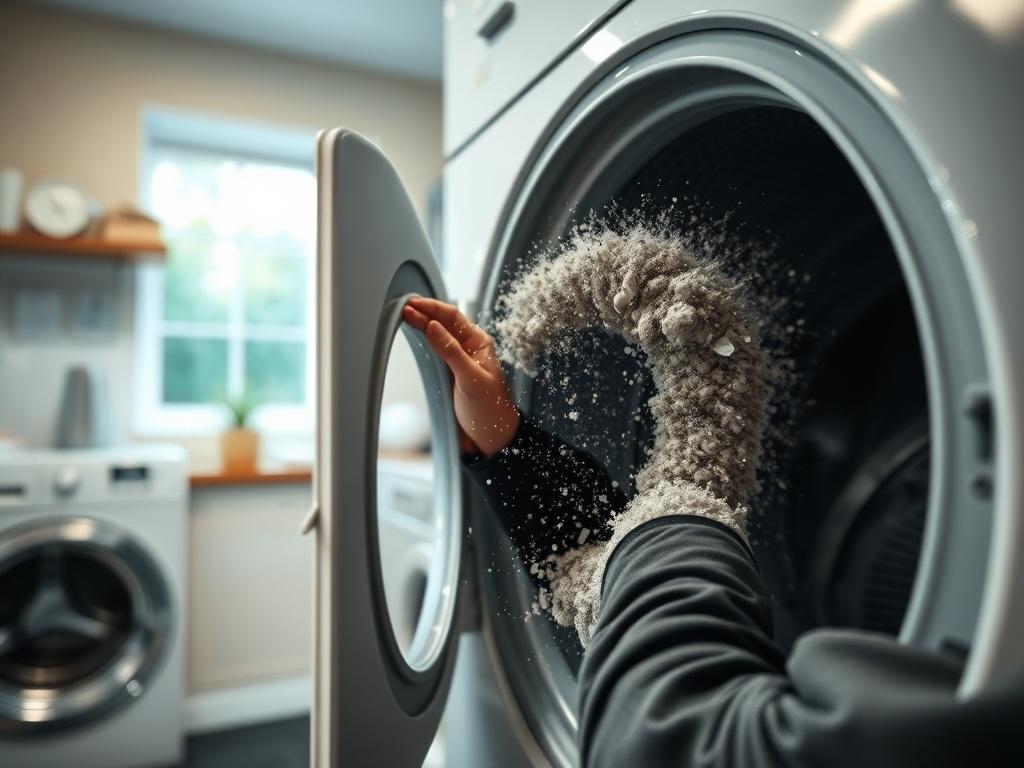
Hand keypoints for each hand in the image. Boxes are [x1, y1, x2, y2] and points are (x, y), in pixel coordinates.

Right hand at [402, 297, 520, 456]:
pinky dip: (423, 341)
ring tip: (404, 315)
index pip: (452, 316)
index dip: (432, 308)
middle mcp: (468, 347)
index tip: (413, 304)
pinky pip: (434, 351)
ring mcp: (457, 360)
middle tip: (402, 307)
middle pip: (442, 323)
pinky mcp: (449, 373)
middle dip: (423, 313)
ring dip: (421, 325)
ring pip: (437, 336)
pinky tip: (413, 335)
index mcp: (479, 343)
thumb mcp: (470, 378)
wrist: (491, 437)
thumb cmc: (490, 409)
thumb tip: (433, 326)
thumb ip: (451, 352)